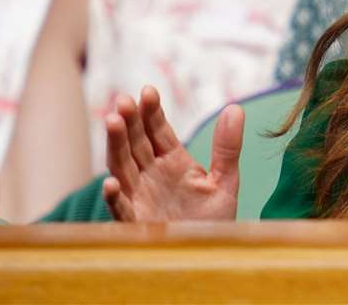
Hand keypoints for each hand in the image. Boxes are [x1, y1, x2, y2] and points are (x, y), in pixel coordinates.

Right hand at [102, 86, 241, 222]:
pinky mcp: (136, 223)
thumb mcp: (225, 182)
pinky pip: (121, 209)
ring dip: (116, 145)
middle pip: (136, 144)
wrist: (209, 257)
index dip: (152, 112)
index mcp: (173, 162)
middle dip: (130, 122)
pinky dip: (115, 196)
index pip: (158, 131)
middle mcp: (152, 175)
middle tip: (124, 100)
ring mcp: (141, 197)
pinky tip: (112, 182)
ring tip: (113, 121)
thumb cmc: (214, 222)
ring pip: (123, 167)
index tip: (148, 91)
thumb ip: (227, 147)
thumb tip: (235, 108)